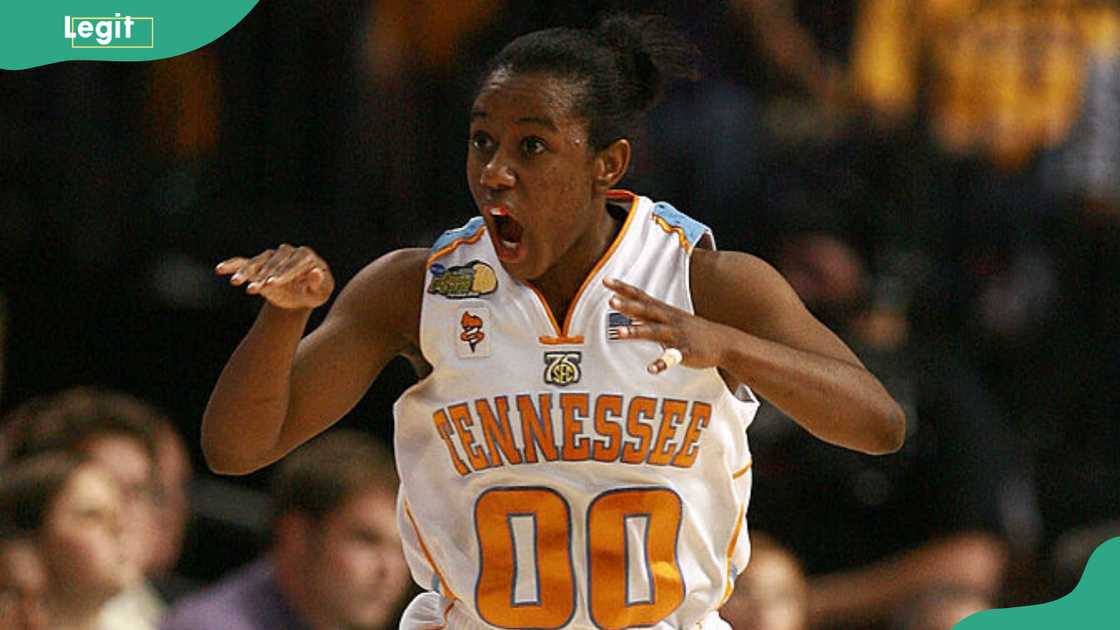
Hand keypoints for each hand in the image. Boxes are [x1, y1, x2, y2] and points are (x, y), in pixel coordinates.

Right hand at [216, 244, 334, 309]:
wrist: (301, 295)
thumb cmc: (314, 293)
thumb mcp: (322, 292)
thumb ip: (319, 283)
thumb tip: (315, 272)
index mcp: (306, 256)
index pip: (294, 263)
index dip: (283, 273)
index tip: (272, 284)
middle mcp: (287, 252)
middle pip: (273, 262)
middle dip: (263, 274)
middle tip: (254, 288)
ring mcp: (271, 257)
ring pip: (257, 262)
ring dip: (246, 272)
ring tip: (236, 282)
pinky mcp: (258, 264)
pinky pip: (243, 262)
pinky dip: (232, 265)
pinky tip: (220, 269)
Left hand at [604, 277, 730, 373]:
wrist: (725, 342)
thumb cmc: (692, 329)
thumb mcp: (670, 317)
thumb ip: (648, 313)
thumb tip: (626, 308)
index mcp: (663, 311)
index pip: (641, 296)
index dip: (623, 288)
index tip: (606, 280)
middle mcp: (669, 320)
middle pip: (645, 310)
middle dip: (628, 306)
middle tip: (610, 301)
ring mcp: (677, 335)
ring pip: (654, 332)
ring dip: (636, 331)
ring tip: (618, 333)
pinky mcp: (686, 351)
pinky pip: (673, 357)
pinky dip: (662, 363)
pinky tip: (651, 369)